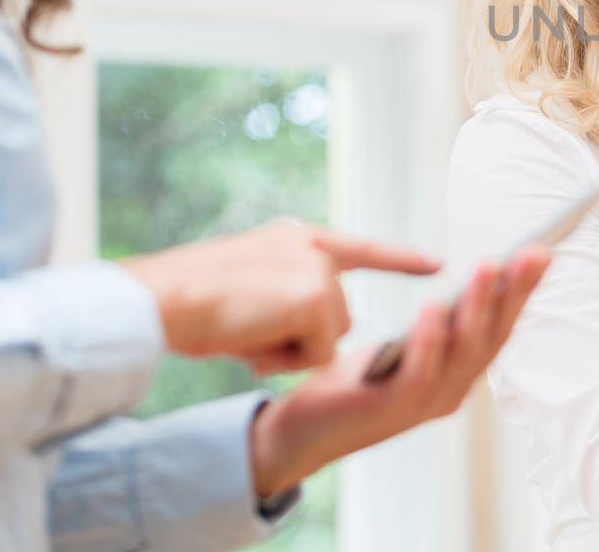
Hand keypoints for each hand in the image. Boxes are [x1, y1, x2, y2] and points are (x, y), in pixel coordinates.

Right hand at [121, 219, 439, 372]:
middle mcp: (312, 246)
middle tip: (250, 332)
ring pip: (330, 336)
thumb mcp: (248, 288)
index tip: (438, 262)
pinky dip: (285, 359)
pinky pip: (317, 352)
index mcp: (296, 239)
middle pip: (339, 314)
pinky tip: (252, 342)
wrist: (161, 299)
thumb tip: (311, 322)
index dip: (400, 259)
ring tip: (246, 333)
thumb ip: (287, 294)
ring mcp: (317, 269)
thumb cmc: (187, 303)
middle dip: (301, 337)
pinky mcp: (315, 296)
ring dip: (291, 350)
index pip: (360, 248)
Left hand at [247, 247, 549, 498]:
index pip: (501, 326)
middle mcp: (453, 390)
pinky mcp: (391, 409)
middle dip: (515, 292)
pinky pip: (419, 373)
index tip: (542, 250)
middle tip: (533, 252)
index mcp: (460, 372)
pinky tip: (434, 306)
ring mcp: (425, 403)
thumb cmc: (357, 380)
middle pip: (493, 337)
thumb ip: (442, 322)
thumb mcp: (407, 342)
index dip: (523, 291)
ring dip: (478, 308)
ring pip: (462, 352)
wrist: (302, 430)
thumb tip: (481, 276)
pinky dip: (430, 340)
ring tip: (488, 266)